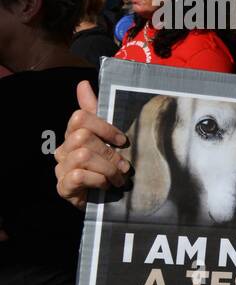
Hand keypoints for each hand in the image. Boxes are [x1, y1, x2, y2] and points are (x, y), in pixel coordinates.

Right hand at [52, 81, 129, 208]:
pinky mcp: (63, 187)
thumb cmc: (108, 167)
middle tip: (124, 166)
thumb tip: (83, 83)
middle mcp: (63, 150)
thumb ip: (97, 112)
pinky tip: (106, 186)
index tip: (123, 141)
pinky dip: (98, 180)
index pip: (79, 117)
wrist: (105, 200)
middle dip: (110, 153)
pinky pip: (78, 176)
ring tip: (119, 178)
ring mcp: (61, 168)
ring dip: (108, 168)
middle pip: (83, 137)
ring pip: (82, 156)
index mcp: (74, 134)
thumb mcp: (109, 139)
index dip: (104, 127)